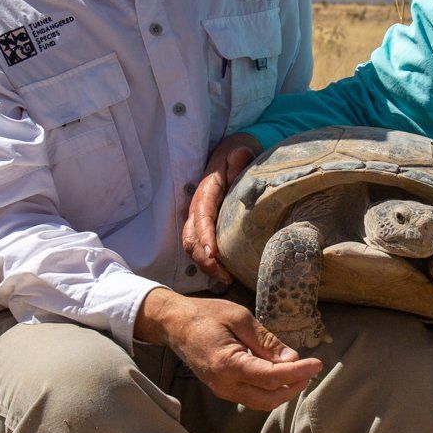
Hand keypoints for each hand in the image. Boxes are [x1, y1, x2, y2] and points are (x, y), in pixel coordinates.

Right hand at [137, 287, 319, 409]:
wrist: (174, 324)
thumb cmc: (206, 315)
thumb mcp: (240, 318)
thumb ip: (266, 340)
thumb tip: (292, 358)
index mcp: (228, 364)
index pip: (272, 376)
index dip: (298, 372)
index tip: (317, 363)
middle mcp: (225, 384)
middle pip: (269, 397)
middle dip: (294, 386)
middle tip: (311, 369)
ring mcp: (222, 390)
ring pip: (262, 402)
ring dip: (284, 391)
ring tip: (299, 372)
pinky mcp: (222, 389)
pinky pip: (252, 397)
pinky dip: (270, 389)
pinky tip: (279, 373)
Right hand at [182, 134, 263, 284]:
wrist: (226, 157)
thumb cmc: (234, 159)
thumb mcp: (237, 153)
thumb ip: (238, 157)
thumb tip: (240, 156)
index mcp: (206, 193)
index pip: (202, 217)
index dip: (205, 236)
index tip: (214, 254)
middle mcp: (197, 208)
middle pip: (191, 238)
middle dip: (205, 260)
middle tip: (224, 276)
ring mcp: (196, 219)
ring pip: (191, 247)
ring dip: (206, 266)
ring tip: (226, 279)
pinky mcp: (201, 228)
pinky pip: (198, 249)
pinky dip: (207, 264)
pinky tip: (224, 275)